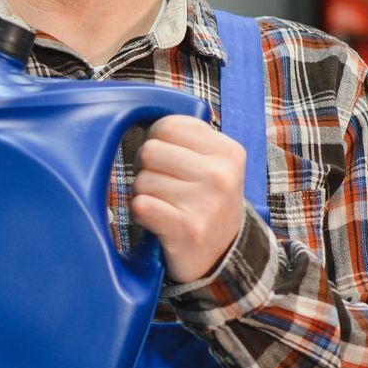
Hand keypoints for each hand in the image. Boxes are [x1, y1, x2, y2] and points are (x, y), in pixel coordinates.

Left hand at [132, 115, 246, 283]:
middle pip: (149, 151)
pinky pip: (140, 205)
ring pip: (141, 180)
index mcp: (228, 151)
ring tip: (167, 207)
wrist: (221, 256)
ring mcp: (206, 203)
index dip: (158, 142)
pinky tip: (158, 221)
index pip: (167, 125)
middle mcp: (221, 175)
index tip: (170, 162)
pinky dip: (140, 213)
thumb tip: (140, 112)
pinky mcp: (187, 229)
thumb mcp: (211, 164)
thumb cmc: (204, 202)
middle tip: (166, 189)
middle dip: (148, 170)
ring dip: (144, 194)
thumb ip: (185, 137)